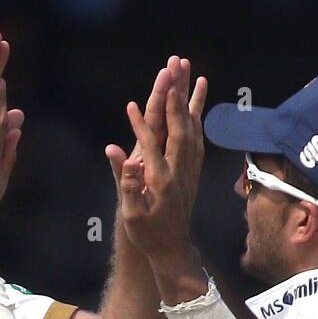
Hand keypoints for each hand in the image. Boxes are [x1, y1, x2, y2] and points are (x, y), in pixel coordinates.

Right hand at [105, 56, 207, 259]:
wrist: (172, 249)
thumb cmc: (147, 234)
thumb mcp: (132, 214)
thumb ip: (128, 184)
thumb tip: (120, 154)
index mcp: (162, 180)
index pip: (152, 144)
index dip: (142, 124)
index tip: (132, 104)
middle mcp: (180, 170)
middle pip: (180, 126)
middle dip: (176, 96)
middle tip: (174, 69)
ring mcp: (190, 169)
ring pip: (194, 128)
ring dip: (193, 101)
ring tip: (195, 75)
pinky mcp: (193, 171)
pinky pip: (198, 139)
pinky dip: (197, 119)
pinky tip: (197, 106)